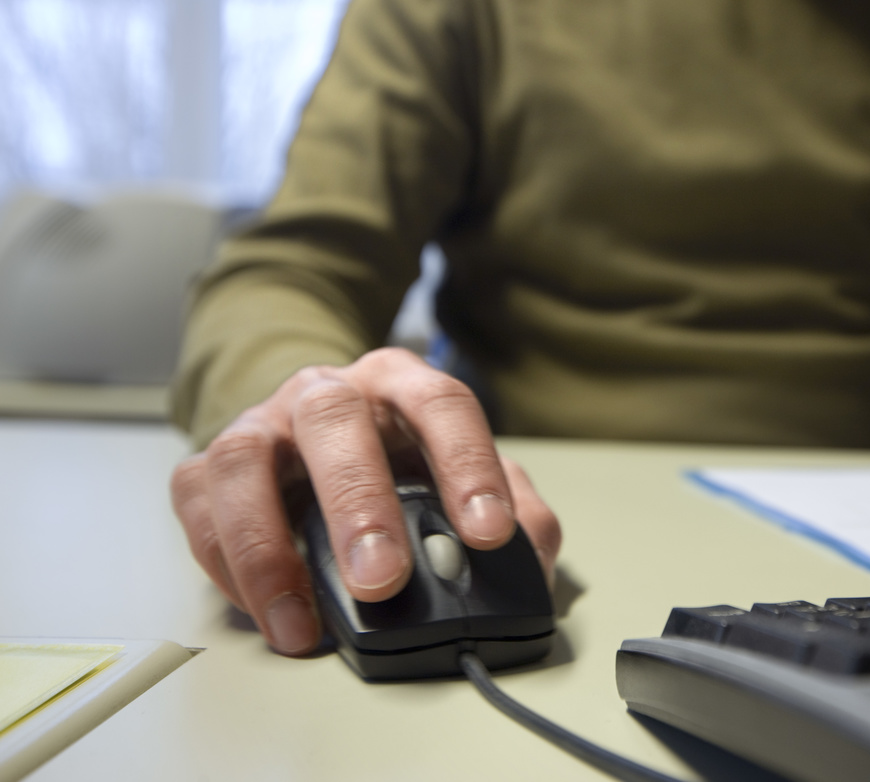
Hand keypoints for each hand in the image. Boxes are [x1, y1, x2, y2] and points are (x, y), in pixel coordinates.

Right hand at [170, 347, 561, 654]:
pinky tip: (266, 610)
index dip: (468, 465)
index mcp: (402, 384)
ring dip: (270, 547)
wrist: (313, 436)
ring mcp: (261, 423)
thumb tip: (530, 557)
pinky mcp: (209, 465)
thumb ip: (515, 512)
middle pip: (337, 422)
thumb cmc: (397, 461)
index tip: (487, 533)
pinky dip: (226, 565)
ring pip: (246, 461)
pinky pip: (201, 506)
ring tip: (302, 622)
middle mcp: (327, 393)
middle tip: (383, 579)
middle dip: (358, 504)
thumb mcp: (464, 475)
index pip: (442, 404)